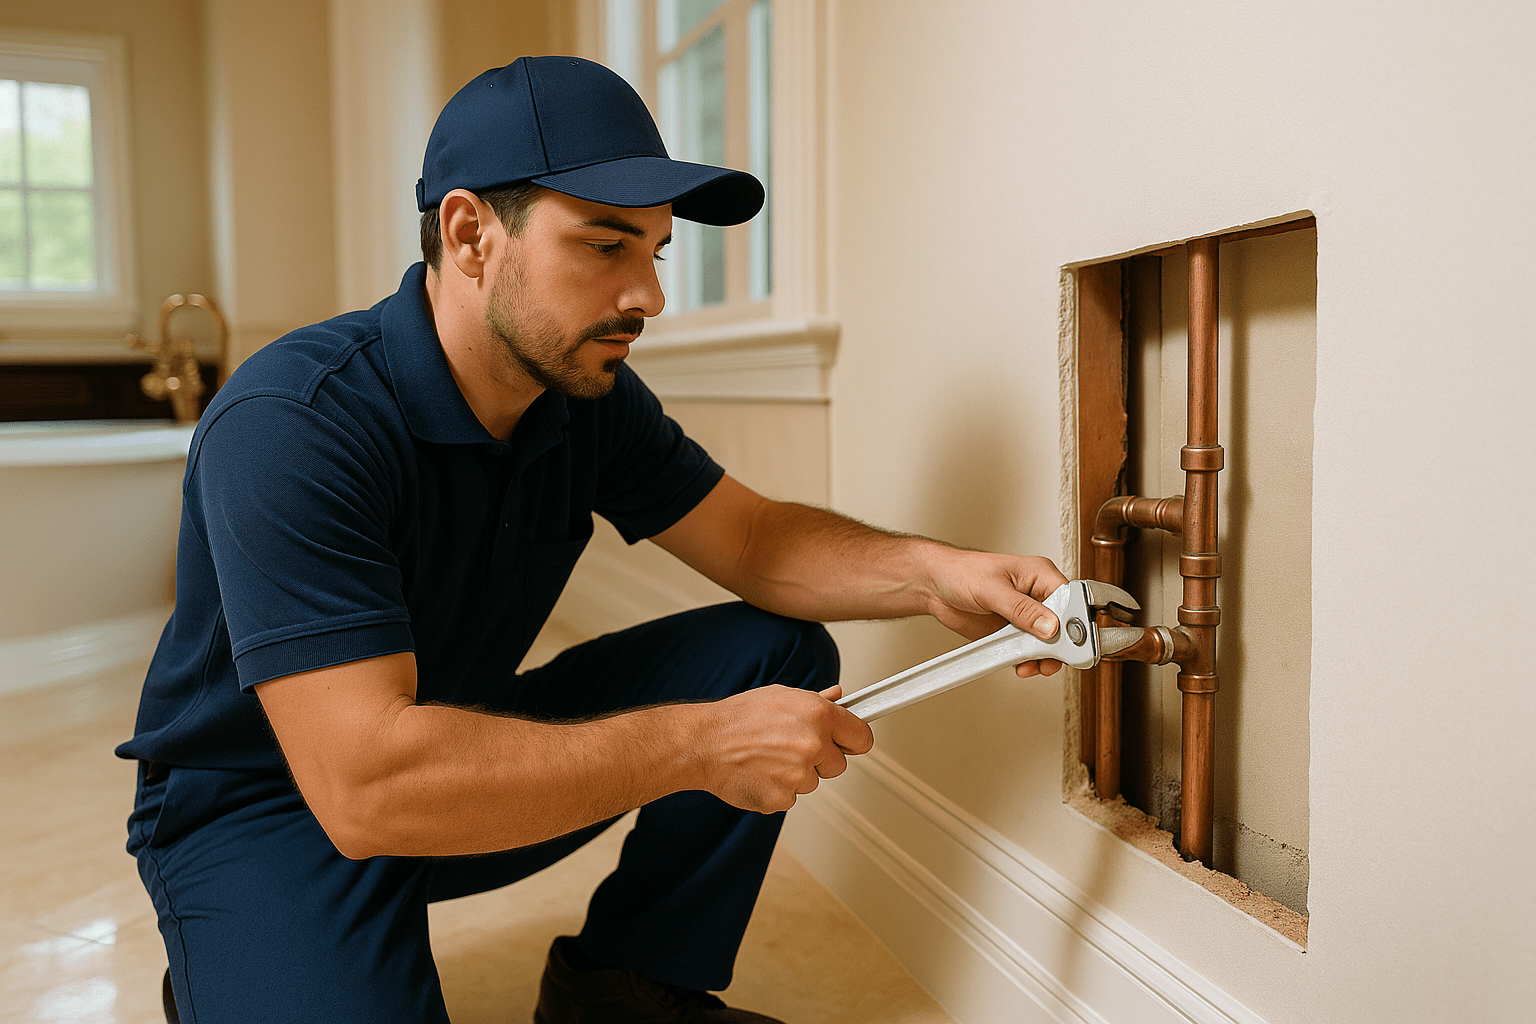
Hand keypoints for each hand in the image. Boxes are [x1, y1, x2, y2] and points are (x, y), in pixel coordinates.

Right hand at [695, 684, 873, 813]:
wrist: (704, 743)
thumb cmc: (739, 717)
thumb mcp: (781, 696)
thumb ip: (816, 700)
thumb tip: (838, 697)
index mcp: (819, 715)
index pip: (862, 737)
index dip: (854, 740)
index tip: (849, 742)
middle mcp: (813, 744)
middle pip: (839, 765)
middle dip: (821, 758)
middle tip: (791, 746)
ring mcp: (799, 775)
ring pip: (813, 782)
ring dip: (796, 774)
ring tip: (768, 756)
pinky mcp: (782, 798)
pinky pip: (791, 797)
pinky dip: (778, 789)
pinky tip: (760, 772)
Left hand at [923, 550, 1069, 677]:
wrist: (935, 587)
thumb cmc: (961, 572)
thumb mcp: (992, 589)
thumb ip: (1021, 609)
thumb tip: (1049, 625)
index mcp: (1039, 575)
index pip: (1070, 599)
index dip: (1073, 621)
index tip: (1065, 640)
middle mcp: (1037, 596)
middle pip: (1064, 626)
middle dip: (1058, 646)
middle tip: (1049, 658)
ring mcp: (1026, 616)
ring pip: (1049, 643)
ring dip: (1043, 658)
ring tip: (1032, 665)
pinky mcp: (1013, 633)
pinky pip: (1029, 652)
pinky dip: (1028, 662)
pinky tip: (1021, 665)